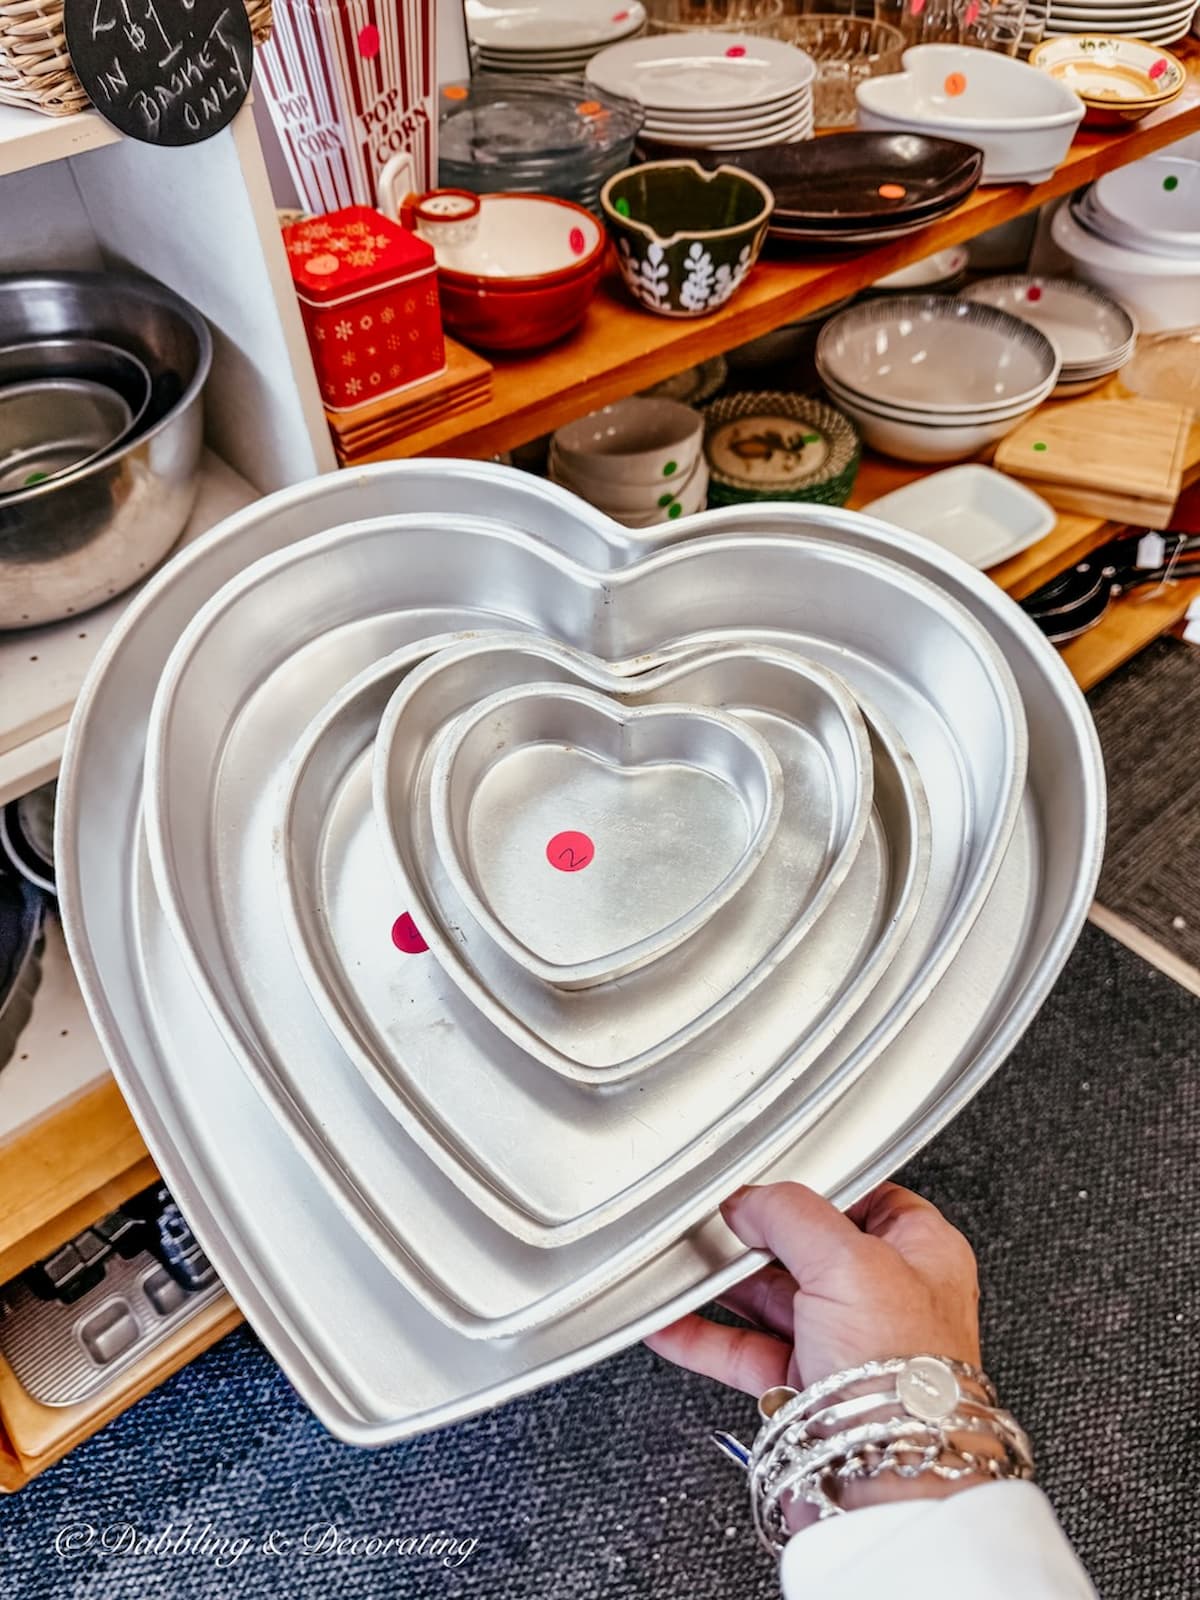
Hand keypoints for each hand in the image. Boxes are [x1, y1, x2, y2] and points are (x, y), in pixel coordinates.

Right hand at [645, 1180, 985, 1517]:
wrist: (890, 1476)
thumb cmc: (903, 1375)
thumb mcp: (848, 1261)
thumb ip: (792, 1215)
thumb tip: (750, 1201)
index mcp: (920, 1253)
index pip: (863, 1197)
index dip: (813, 1188)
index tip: (764, 1185)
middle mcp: (884, 1296)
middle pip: (806, 1248)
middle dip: (755, 1239)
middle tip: (712, 1226)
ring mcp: (843, 1344)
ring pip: (771, 1300)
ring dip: (722, 1286)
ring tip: (679, 1267)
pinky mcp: (807, 1387)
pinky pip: (745, 1351)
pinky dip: (704, 1336)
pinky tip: (672, 1322)